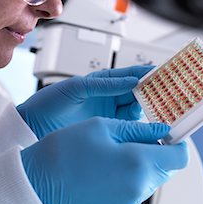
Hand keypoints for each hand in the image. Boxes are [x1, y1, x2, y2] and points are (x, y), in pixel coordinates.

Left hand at [17, 65, 152, 138]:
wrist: (33, 127)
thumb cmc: (48, 103)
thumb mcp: (76, 88)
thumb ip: (104, 85)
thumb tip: (131, 81)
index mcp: (100, 82)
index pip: (130, 75)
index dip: (148, 74)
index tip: (164, 74)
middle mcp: (106, 97)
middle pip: (137, 93)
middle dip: (153, 93)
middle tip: (169, 96)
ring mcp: (107, 114)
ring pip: (135, 109)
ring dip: (148, 109)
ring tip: (161, 111)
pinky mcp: (106, 129)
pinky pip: (127, 126)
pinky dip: (139, 126)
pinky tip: (147, 127)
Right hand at [21, 117, 188, 203]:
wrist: (37, 181)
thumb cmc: (65, 151)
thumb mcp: (101, 127)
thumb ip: (137, 130)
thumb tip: (161, 131)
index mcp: (138, 163)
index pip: (179, 157)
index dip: (177, 142)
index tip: (167, 134)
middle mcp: (138, 188)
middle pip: (165, 169)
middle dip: (155, 152)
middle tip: (134, 137)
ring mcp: (127, 203)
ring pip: (148, 180)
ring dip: (140, 165)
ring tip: (113, 152)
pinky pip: (132, 192)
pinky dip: (126, 178)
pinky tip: (104, 167)